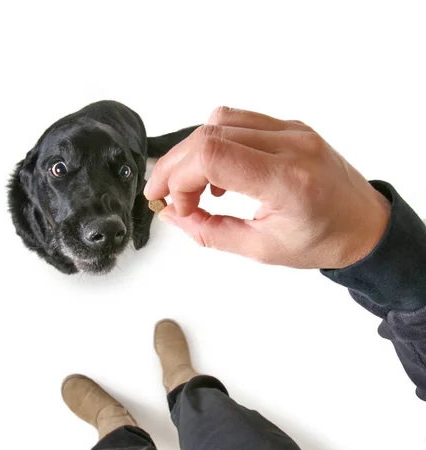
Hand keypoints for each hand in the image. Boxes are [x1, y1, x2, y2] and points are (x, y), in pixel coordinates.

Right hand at [144, 107, 390, 268]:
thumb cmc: (321, 241)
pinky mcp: (290, 126)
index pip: (213, 155)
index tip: (174, 205)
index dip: (178, 178)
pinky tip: (217, 175)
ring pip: (220, 121)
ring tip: (191, 188)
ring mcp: (292, 130)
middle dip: (175, 166)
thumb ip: (210, 232)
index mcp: (287, 181)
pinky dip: (215, 143)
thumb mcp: (261, 250)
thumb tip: (173, 215)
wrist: (363, 224)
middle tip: (164, 196)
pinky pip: (239, 121)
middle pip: (209, 134)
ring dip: (193, 153)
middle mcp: (291, 145)